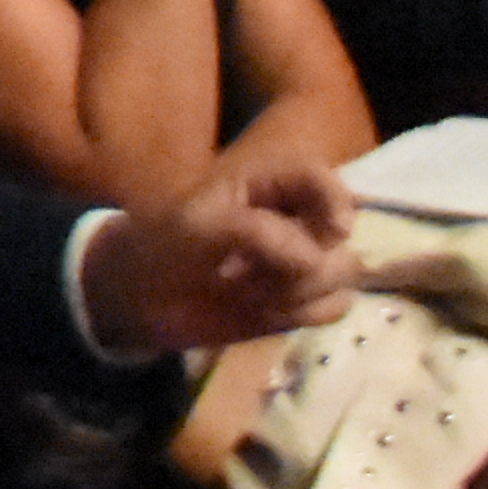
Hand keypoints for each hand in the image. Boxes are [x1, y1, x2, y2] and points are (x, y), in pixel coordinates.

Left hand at [77, 151, 357, 350]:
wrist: (143, 300)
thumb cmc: (163, 247)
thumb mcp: (195, 228)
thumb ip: (254, 232)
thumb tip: (314, 259)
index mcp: (263, 182)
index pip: (317, 175)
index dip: (335, 198)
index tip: (334, 231)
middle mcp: (292, 215)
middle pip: (340, 232)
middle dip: (308, 261)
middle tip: (256, 274)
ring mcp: (302, 257)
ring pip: (344, 270)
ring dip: (304, 290)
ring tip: (254, 294)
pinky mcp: (304, 296)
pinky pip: (336, 305)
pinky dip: (308, 313)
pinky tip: (268, 312)